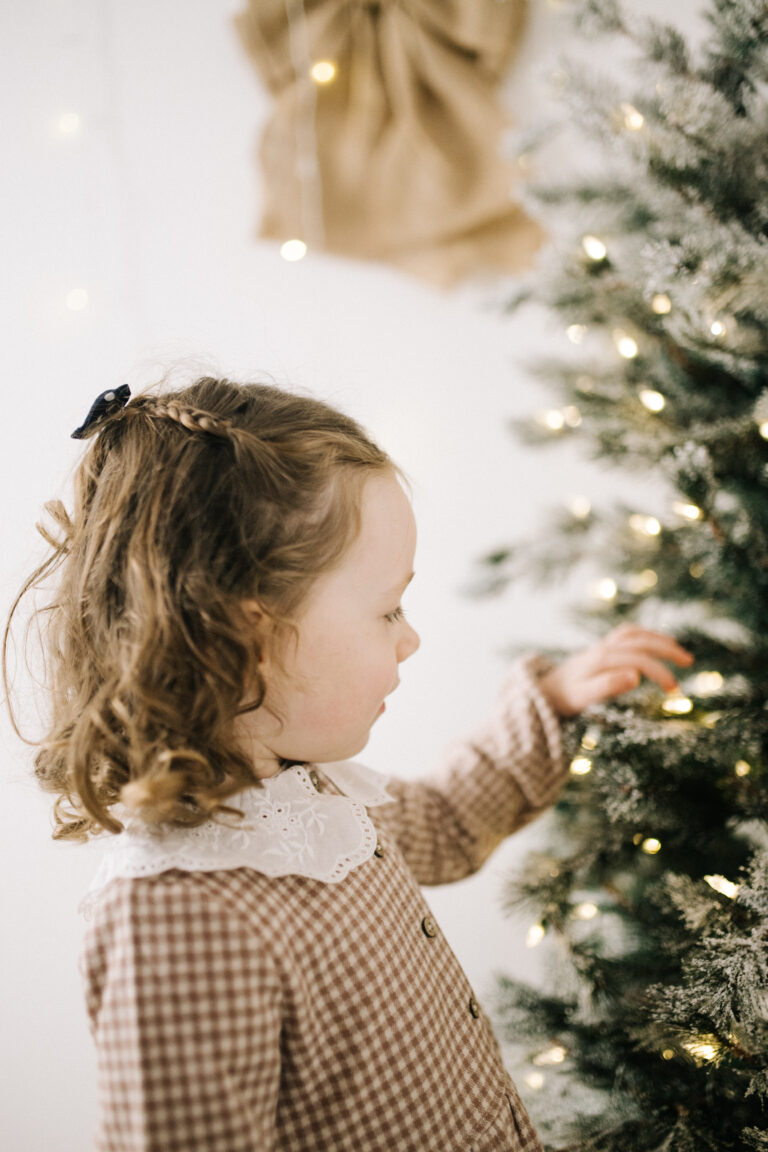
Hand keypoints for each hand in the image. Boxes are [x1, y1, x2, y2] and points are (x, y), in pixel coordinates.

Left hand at [538, 624, 694, 716]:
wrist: (545, 690)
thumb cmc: (565, 697)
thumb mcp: (584, 697)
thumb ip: (607, 686)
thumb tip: (635, 676)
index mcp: (601, 659)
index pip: (637, 660)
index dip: (658, 671)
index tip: (674, 689)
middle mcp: (603, 648)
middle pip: (639, 640)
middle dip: (666, 649)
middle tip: (688, 662)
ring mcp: (602, 646)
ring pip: (634, 633)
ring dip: (658, 639)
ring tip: (679, 651)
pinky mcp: (602, 648)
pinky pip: (627, 634)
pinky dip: (645, 636)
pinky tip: (657, 644)